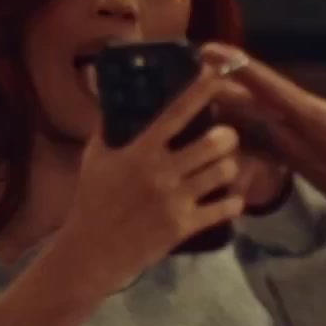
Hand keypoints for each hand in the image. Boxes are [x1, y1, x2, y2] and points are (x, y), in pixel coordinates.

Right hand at [51, 68, 245, 296]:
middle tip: (227, 137)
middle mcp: (161, 172)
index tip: (217, 75)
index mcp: (141, 151)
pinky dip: (233, 202)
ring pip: (223, 172)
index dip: (200, 91)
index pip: (176, 113)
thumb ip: (108, 124)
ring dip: (230, 167)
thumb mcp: (96, 157)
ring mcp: (175, 200)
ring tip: (227, 166)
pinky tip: (231, 199)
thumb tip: (108, 91)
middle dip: (228, 136)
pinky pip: (224, 209)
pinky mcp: (184, 226)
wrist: (92, 250)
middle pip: (214, 143)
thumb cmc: (93, 199)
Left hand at [203, 41, 325, 241]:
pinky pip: (256, 144)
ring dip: (225, 106)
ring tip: (201, 83)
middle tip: (193, 61)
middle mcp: (296, 141)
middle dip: (219, 85)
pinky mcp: (294, 164)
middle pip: (246, 110)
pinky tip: (225, 118)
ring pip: (247, 129)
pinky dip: (239, 128)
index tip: (209, 51)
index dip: (240, 70)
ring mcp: (292, 155)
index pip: (271, 92)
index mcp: (317, 124)